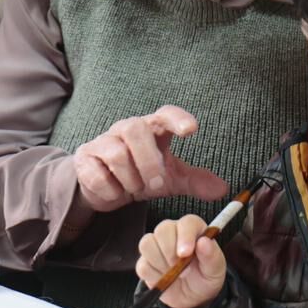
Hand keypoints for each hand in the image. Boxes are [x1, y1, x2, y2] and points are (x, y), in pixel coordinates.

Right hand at [72, 105, 228, 212]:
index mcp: (152, 129)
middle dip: (149, 163)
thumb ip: (194, 182)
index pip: (165, 114)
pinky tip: (115, 193)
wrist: (104, 188)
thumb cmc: (141, 175)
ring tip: (135, 190)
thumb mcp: (170, 179)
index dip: (177, 118)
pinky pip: (97, 174)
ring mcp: (102, 142)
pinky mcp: (84, 159)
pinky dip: (111, 190)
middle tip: (157, 185)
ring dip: (130, 180)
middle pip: (135, 130)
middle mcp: (126, 129)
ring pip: (116, 154)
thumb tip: (222, 189)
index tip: (191, 130)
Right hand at [134, 214, 226, 307]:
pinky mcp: (145, 261)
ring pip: (147, 244)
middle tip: (181, 268)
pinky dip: (153, 275)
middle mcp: (173, 232)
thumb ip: (212, 256)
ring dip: (160, 263)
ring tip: (174, 273)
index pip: (187, 223)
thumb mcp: (215, 270)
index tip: (185, 253)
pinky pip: (142, 265)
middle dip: (170, 251)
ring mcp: (156, 246)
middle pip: (162, 229)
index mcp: (193, 229)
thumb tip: (204, 242)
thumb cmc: (205, 277)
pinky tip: (164, 279)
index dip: (185, 236)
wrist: (193, 297)